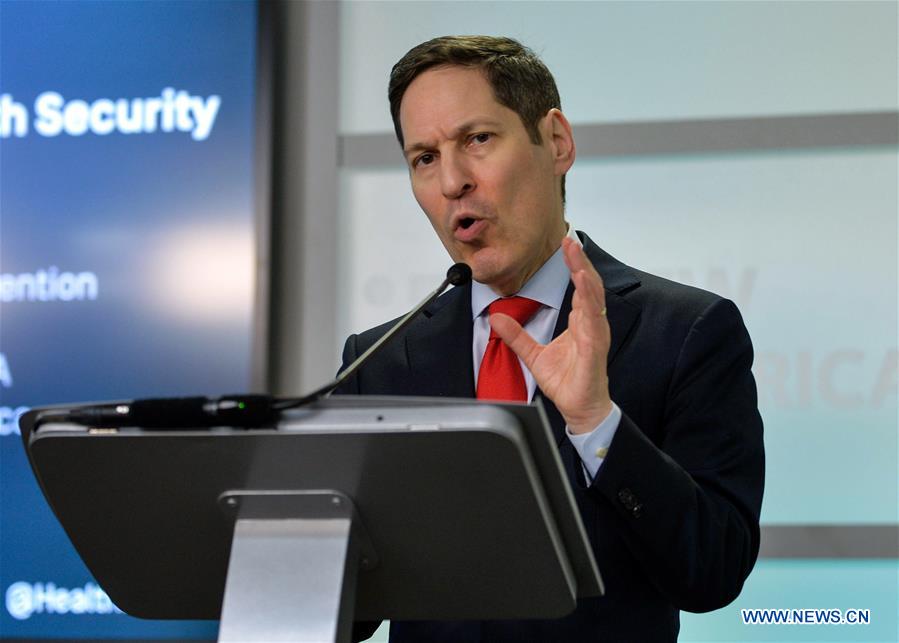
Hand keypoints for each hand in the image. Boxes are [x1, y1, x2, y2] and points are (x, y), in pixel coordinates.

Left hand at [489, 237, 612, 432]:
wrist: (578, 408)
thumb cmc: (567, 383)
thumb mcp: (533, 355)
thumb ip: (516, 336)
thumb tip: (496, 318)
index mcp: (580, 323)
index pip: (579, 287)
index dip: (573, 266)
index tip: (564, 245)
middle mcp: (591, 325)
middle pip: (589, 285)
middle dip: (580, 261)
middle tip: (569, 240)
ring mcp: (595, 335)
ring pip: (594, 298)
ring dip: (585, 275)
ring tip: (576, 255)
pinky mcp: (595, 349)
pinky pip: (593, 322)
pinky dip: (589, 302)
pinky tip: (583, 286)